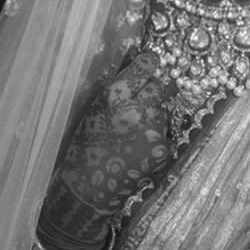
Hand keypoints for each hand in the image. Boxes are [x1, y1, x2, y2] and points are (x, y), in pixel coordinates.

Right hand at [39, 52, 173, 249]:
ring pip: (162, 110)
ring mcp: (154, 129)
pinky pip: (164, 132)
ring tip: (132, 132)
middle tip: (138, 103)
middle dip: (151, 91)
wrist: (90, 188)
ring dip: (153, 115)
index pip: (145, 66)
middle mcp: (138, 108)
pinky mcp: (163, 148)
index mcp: (114, 96)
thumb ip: (117, 91)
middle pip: (158, 86)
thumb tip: (138, 67)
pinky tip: (138, 147)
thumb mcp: (94, 110)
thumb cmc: (85, 146)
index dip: (149, 62)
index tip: (151, 61)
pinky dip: (155, 136)